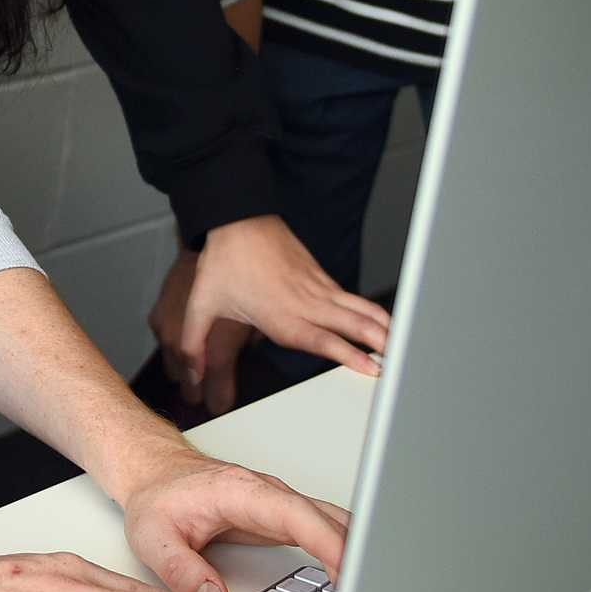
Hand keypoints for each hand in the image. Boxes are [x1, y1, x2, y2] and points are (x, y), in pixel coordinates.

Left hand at [117, 444, 350, 591]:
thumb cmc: (157, 498)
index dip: (328, 541)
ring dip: (358, 551)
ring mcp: (281, 505)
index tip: (349, 569)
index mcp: (242, 493)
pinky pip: (326, 530)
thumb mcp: (153, 537)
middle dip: (357, 552)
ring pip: (334, 522)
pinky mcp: (284, 517)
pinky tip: (357, 577)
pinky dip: (346, 550)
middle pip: (328, 518)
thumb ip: (181, 570)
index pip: (297, 515)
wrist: (155, 473)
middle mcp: (269, 495)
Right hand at [147, 250, 252, 417]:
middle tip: (202, 396)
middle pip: (187, 378)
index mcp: (216, 346)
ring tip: (190, 376)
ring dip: (181, 368)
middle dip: (196, 388)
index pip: (213, 386)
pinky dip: (171, 345)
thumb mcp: (256, 315)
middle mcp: (188, 340)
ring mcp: (169, 327)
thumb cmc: (239, 279)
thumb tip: (252, 352)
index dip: (216, 399)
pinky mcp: (159, 314)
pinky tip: (178, 345)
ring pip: (171, 361)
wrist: (213, 246)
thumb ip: (253, 342)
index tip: (218, 407)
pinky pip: (162, 339)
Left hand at [152, 216, 391, 415]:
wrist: (237, 218)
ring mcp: (316, 287)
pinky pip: (350, 296)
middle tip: (401, 361)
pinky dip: (370, 311)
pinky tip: (383, 323)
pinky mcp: (319, 275)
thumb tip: (187, 373)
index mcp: (280, 315)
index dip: (349, 354)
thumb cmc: (223, 261)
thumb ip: (192, 345)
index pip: (322, 339)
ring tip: (403, 345)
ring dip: (381, 326)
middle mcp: (304, 303)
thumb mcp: (200, 305)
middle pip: (350, 324)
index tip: (371, 367)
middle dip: (378, 342)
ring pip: (356, 309)